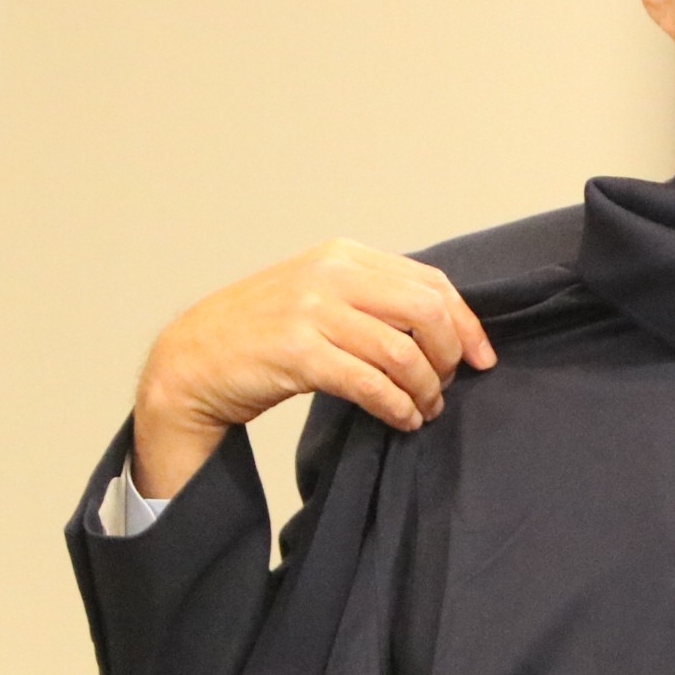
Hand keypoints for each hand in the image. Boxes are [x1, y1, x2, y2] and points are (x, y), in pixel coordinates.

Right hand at [131, 239, 495, 497]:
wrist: (192, 359)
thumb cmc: (261, 332)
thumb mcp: (317, 294)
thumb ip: (370, 297)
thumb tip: (441, 324)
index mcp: (342, 254)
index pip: (429, 280)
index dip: (465, 322)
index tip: (482, 357)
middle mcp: (330, 274)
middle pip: (425, 311)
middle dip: (449, 355)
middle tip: (448, 386)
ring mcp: (311, 311)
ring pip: (402, 352)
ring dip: (425, 389)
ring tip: (424, 410)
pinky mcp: (297, 353)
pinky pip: (370, 383)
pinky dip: (397, 406)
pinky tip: (402, 420)